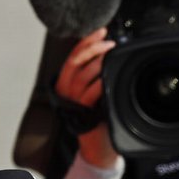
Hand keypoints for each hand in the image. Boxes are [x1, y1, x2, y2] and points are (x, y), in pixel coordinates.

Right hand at [55, 28, 119, 168]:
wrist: (98, 148)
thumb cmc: (99, 119)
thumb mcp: (94, 94)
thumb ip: (95, 75)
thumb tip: (108, 53)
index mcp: (66, 82)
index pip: (73, 55)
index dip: (86, 41)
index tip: (101, 30)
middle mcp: (66, 91)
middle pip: (75, 61)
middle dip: (92, 48)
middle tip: (109, 43)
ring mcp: (73, 102)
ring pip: (83, 75)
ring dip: (99, 63)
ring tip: (112, 58)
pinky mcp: (83, 112)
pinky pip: (90, 92)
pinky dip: (100, 82)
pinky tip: (109, 77)